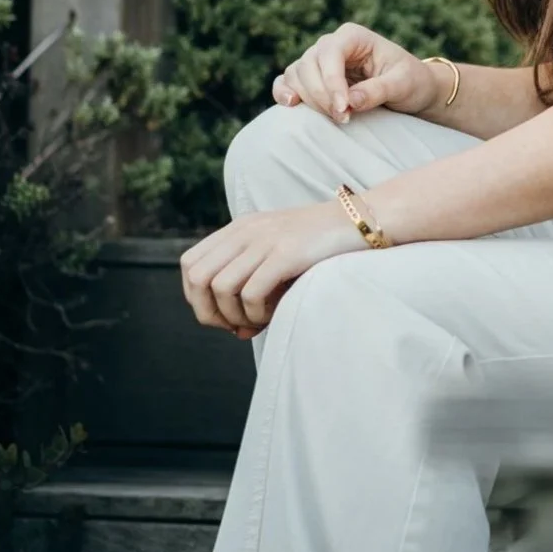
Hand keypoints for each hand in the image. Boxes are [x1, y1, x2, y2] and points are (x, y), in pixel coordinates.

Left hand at [179, 203, 367, 337]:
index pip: (191, 264)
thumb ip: (253, 281)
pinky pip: (251, 293)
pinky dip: (257, 314)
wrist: (361, 221)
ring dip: (235, 315)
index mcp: (240, 228)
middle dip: (209, 312)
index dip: (197, 297)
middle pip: (198, 278)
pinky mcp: (286, 253)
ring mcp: (265, 241)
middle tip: (236, 326)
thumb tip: (236, 330)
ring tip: (259, 321)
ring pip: (220, 288)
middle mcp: (246, 231)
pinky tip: (275, 314)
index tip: (223, 315)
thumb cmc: (322, 246)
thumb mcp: (278, 252)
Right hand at [272, 23, 440, 122]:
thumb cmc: (411, 82)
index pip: (331, 54)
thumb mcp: (403, 84)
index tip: (344, 109)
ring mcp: (318, 60)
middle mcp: (331, 44)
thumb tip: (351, 101)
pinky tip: (290, 104)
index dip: (332, 82)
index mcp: (354, 36)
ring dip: (309, 99)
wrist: (411, 91)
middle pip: (309, 65)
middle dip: (322, 95)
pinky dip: (284, 92)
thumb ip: (378, 90)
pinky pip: (288, 82)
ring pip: (297, 75)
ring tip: (334, 118)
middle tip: (344, 119)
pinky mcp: (311, 79)